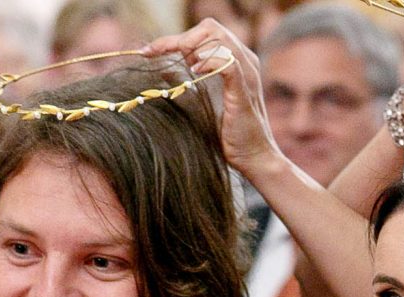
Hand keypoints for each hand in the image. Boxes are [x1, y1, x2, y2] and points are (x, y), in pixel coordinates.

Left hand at [142, 19, 284, 182]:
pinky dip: (209, 61)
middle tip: (159, 54)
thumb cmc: (230, 137)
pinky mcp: (244, 91)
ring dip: (192, 46)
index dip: (175, 38)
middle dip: (180, 38)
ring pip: (219, 39)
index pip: (205, 34)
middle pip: (211, 29)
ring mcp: (247, 74)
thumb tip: (163, 69)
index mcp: (235, 61)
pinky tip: (194, 70)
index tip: (149, 50)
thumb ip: (188, 85)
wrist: (254, 159)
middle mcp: (244, 61)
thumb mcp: (203, 105)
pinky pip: (228, 63)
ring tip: (178, 63)